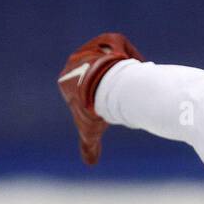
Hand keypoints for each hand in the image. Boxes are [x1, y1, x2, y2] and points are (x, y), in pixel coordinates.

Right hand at [57, 32, 145, 164]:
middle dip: (105, 82)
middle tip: (119, 94)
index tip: (104, 105)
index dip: (93, 97)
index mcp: (66, 79)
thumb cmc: (94, 109)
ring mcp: (92, 47)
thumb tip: (90, 163)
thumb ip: (89, 146)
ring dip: (117, 67)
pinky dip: (128, 54)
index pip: (80, 87)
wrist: (106, 88)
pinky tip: (137, 65)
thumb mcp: (89, 131)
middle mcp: (76, 59)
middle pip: (94, 71)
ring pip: (108, 57)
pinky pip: (120, 46)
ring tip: (129, 81)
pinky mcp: (109, 39)